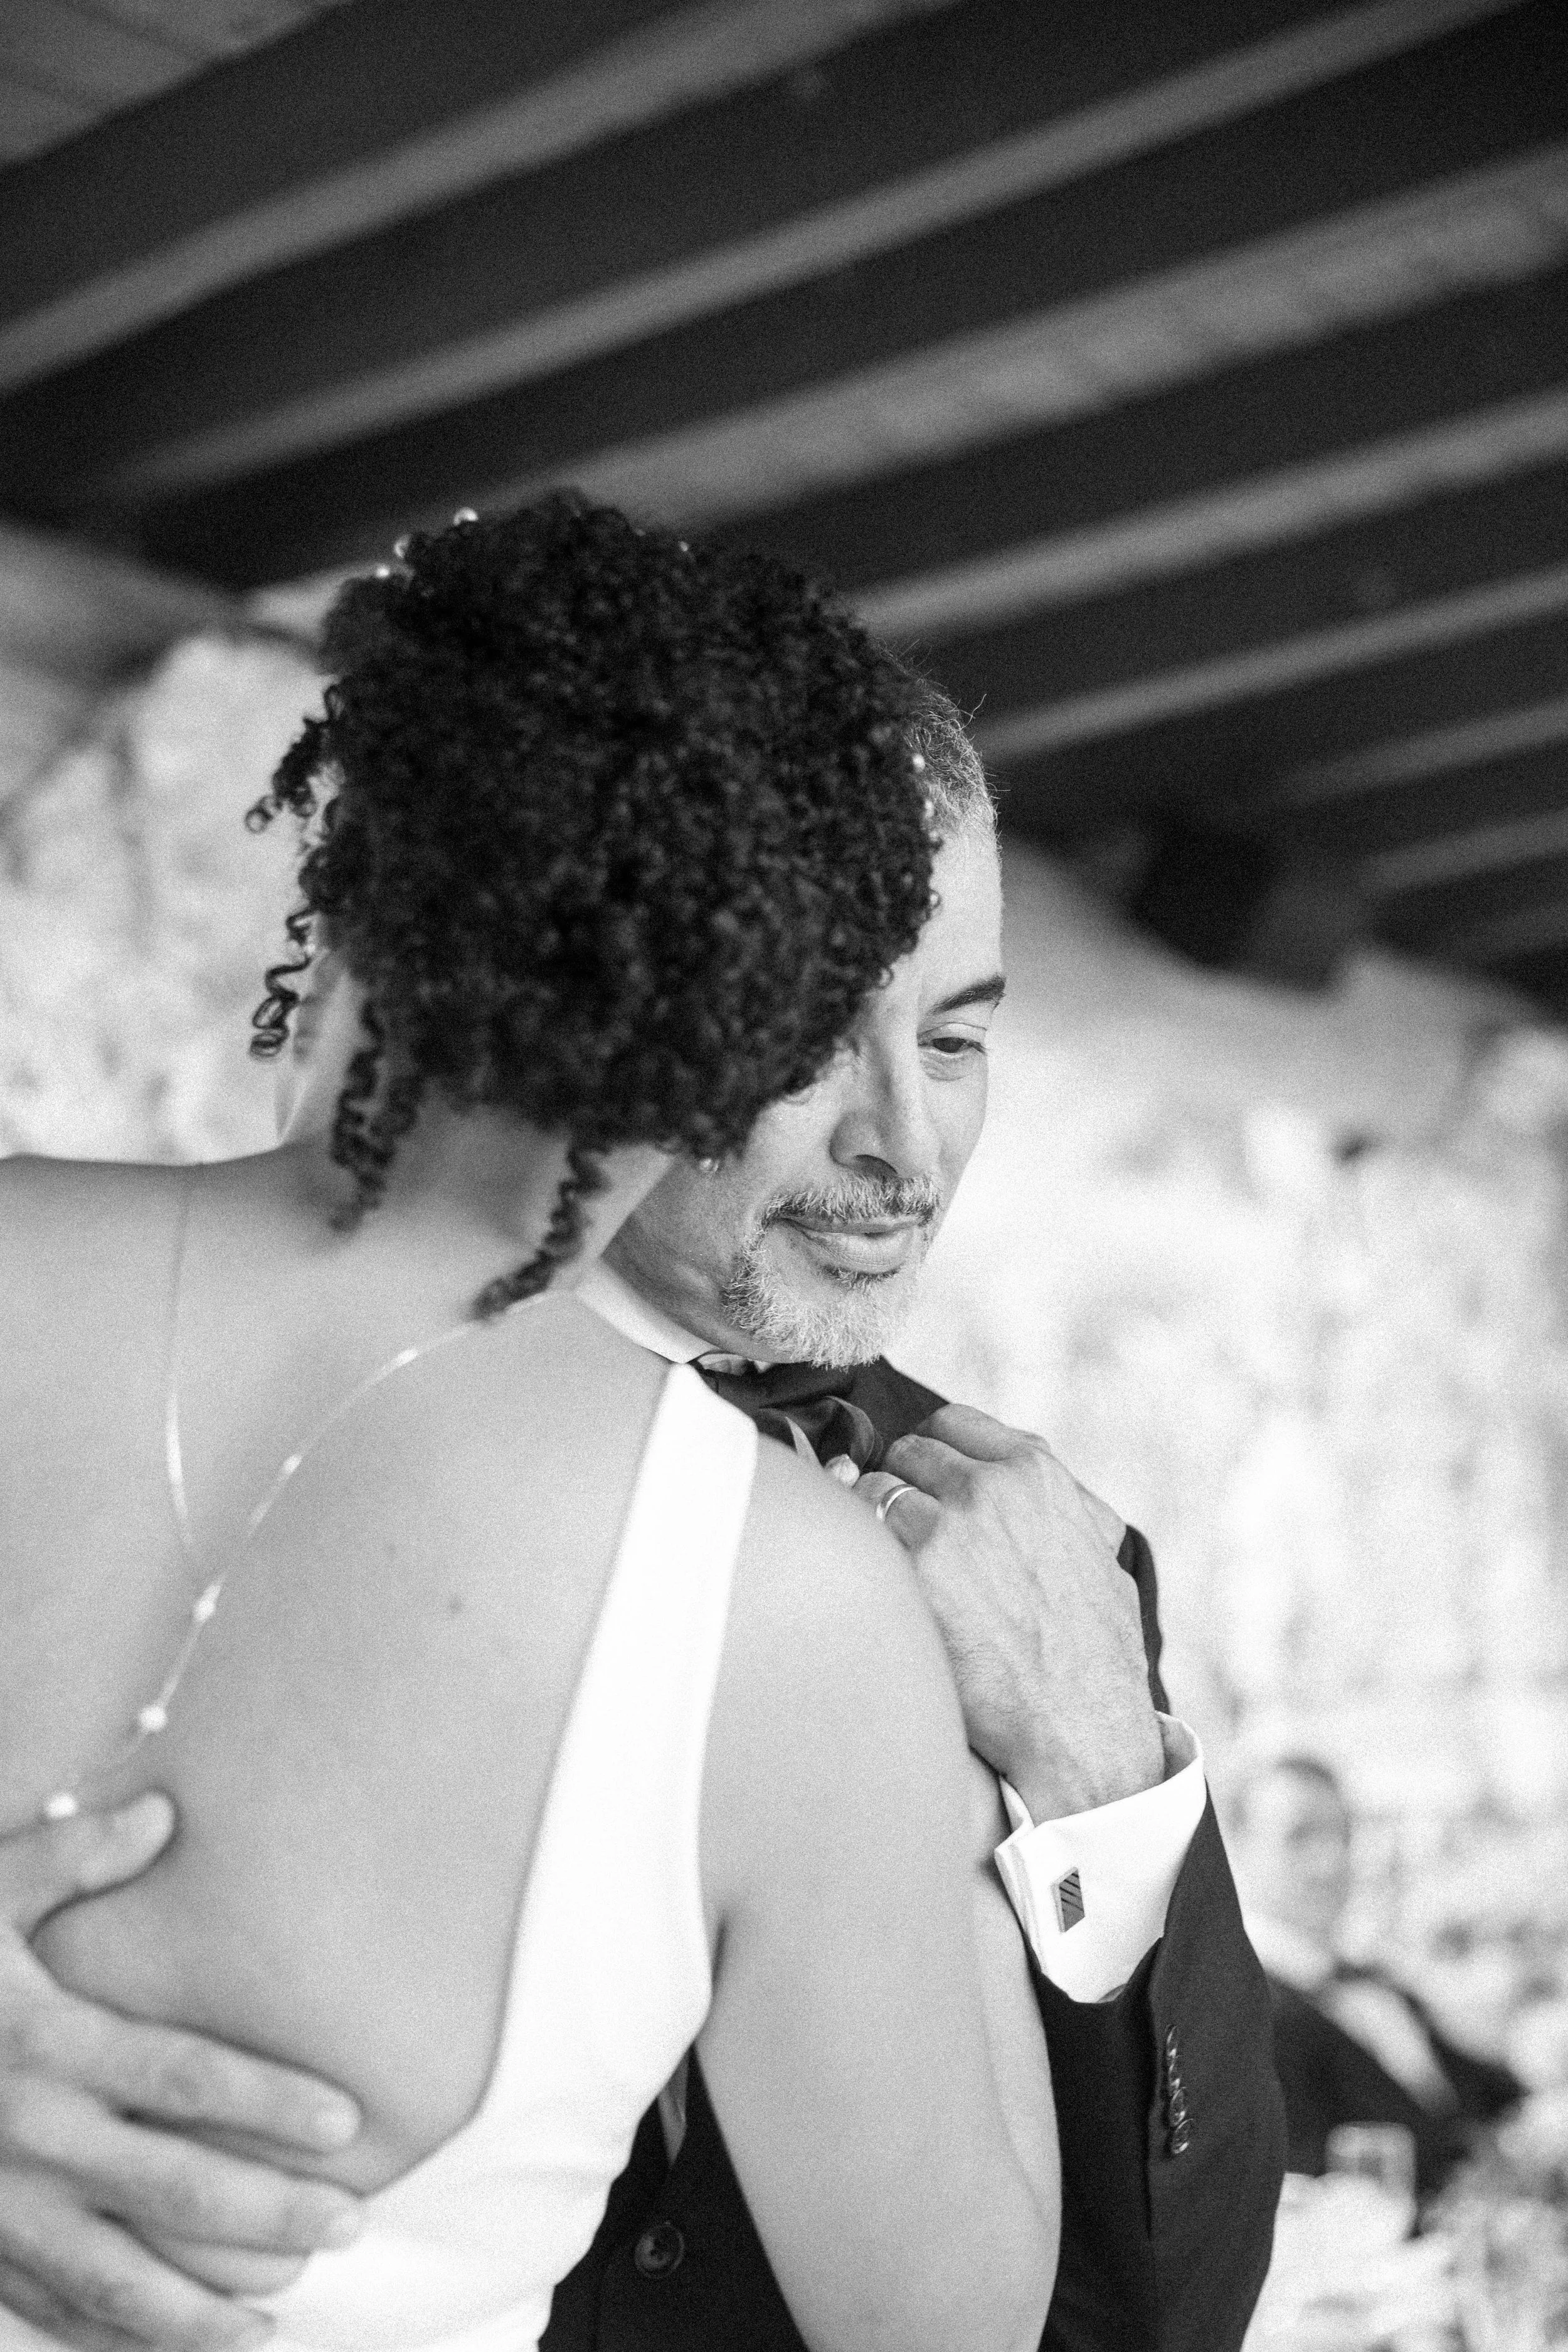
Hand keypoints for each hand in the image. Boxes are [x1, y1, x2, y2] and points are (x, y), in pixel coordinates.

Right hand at [0, 1794, 362, 2351]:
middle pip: (172, 2190)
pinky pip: (53, 2315)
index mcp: (47, 2044)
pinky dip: (120, 2341)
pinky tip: (182, 2344)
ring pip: (116, 2281)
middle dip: (269, 2215)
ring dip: (202, 2310)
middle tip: (350, 2221)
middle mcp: (30, 2137)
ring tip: (281, 2316)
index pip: (184, 2081)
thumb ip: (69, 1858)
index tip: (350, 2123)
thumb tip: (164, 1812)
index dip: (271, 2104)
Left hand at [855, 1405, 1163, 1818]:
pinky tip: (875, 1593)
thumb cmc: (1093, 1651)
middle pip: (907, 1453)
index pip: (951, 1425)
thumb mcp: (1100, 1550)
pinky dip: (857, 1557)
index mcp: (1036, 1472)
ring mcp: (948, 1524)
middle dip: (903, 1489)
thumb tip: (1013, 1471)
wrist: (1080, 1726)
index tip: (927, 1488)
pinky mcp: (913, 1572)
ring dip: (874, 1524)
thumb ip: (1061, 1501)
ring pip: (873, 1488)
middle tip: (910, 1541)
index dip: (934, 1458)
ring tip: (893, 1571)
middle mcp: (991, 1486)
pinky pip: (856, 1536)